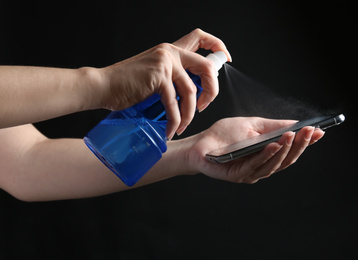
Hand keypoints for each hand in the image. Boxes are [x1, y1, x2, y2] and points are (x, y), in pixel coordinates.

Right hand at [98, 29, 230, 139]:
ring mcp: (164, 63)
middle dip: (211, 91)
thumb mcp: (154, 74)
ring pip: (191, 91)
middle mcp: (170, 52)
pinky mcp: (158, 77)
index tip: (226, 59)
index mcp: (170, 49)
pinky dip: (175, 120)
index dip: (218, 47)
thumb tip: (192, 93)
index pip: (200, 37)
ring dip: (189, 114)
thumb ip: (172, 77)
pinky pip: (175, 103)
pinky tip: (171, 129)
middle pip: (206, 66)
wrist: (102, 86)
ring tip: (182, 125)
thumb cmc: (126, 85)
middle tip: (204, 105)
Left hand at [186, 117, 324, 183]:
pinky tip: (274, 145)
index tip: (319, 132)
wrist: (200, 144)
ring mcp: (252, 172)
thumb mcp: (252, 125)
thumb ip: (273, 126)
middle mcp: (262, 165)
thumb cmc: (224, 135)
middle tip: (310, 132)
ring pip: (274, 164)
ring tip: (293, 135)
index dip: (305, 142)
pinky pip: (256, 166)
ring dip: (285, 150)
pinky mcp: (239, 175)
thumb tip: (296, 124)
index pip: (291, 149)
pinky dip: (267, 155)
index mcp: (267, 154)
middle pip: (287, 159)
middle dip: (300, 145)